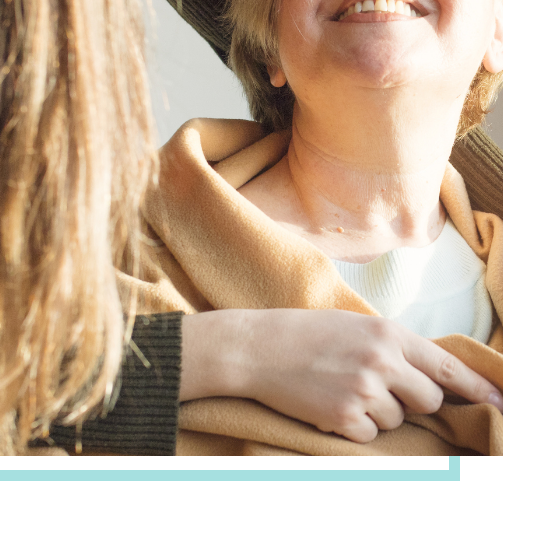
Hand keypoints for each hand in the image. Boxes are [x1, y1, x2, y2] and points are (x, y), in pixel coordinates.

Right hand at [180, 308, 502, 443]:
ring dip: (378, 413)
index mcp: (390, 333)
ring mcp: (365, 390)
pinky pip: (371, 436)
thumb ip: (396, 347)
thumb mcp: (359, 326)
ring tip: (344, 388)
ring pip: (397, 421)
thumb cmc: (309, 334)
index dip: (479, 389)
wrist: (261, 347)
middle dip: (413, 403)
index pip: (448, 368)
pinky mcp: (345, 418)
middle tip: (382, 389)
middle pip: (429, 401)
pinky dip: (355, 427)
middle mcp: (384, 361)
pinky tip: (331, 403)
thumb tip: (433, 377)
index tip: (502, 403)